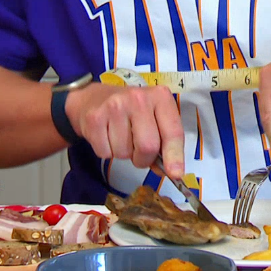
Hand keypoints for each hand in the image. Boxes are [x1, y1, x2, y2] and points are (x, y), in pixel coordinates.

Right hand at [64, 83, 184, 179]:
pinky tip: (107, 135)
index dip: (175, 156)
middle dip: (144, 159)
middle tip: (138, 152)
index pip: (173, 132)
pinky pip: (105, 153)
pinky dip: (107, 152)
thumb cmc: (131, 112)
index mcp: (160, 97)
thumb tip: (171, 171)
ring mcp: (115, 106)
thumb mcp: (154, 119)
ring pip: (124, 153)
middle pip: (148, 146)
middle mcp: (138, 98)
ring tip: (120, 137)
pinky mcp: (95, 118)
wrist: (94, 99)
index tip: (176, 174)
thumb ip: (165, 143)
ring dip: (124, 154)